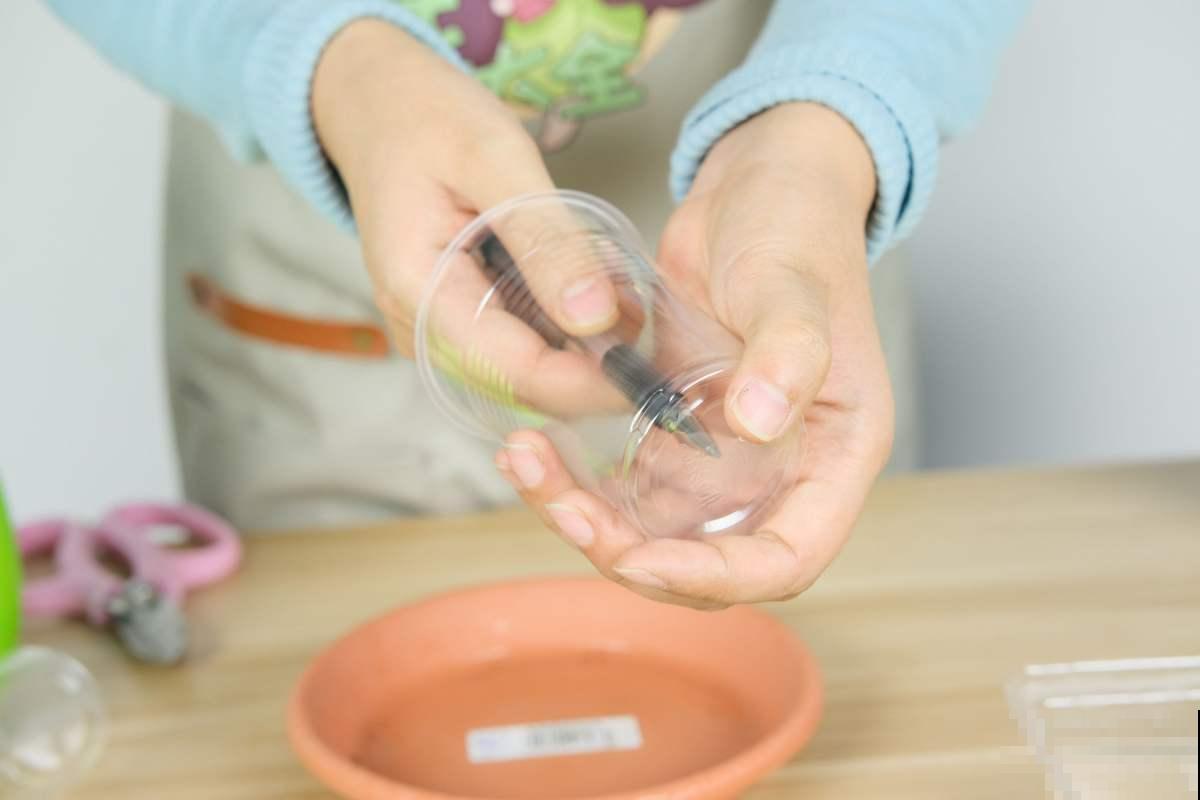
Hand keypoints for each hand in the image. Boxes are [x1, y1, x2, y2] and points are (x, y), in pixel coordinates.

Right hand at [313, 20, 618, 412]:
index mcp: (419, 295)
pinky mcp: (457, 321)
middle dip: (594, 372)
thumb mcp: (496, 161)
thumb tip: (595, 318)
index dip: (590, 384)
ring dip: (584, 353)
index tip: (655, 372)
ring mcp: (437, 331)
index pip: (516, 373)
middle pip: (522, 383)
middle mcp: (422, 330)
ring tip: (629, 304)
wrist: (382, 106)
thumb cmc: (431, 120)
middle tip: (656, 331)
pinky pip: (518, 344)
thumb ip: (546, 239)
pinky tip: (596, 295)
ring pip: (525, 371)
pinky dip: (564, 330)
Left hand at [497, 103, 894, 608]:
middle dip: (631, 555)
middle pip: (706, 561)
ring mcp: (724, 458)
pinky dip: (577, 481)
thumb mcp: (794, 284)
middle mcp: (779, 473)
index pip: (785, 559)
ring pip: (653, 531)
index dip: (717, 577)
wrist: (757, 188)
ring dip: (588, 519)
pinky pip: (625, 486)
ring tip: (526, 463)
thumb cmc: (796, 231)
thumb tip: (762, 425)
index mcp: (831, 457)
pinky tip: (531, 448)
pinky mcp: (678, 435)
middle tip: (563, 509)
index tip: (643, 558)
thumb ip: (788, 353)